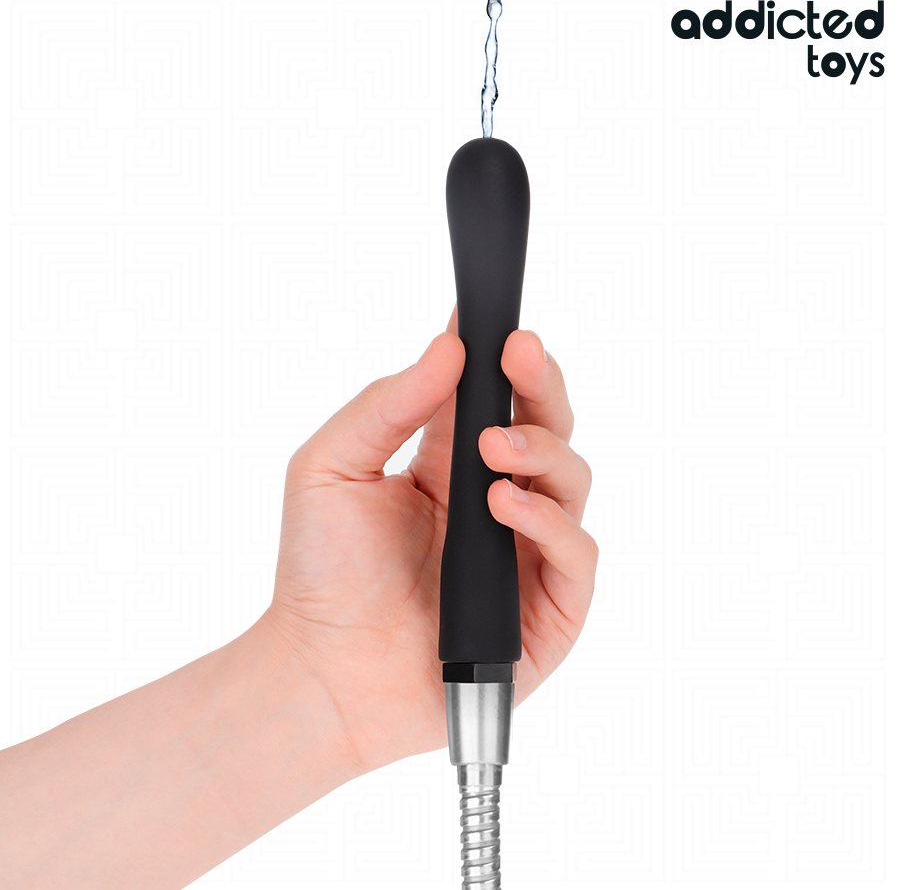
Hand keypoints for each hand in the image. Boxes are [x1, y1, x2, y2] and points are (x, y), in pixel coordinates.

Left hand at [262, 312, 596, 773]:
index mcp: (448, 468)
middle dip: (541, 387)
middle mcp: (495, 504)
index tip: (502, 326)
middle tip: (518, 358)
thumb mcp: (330, 469)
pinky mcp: (548, 610)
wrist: (321, 675)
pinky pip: (576, 554)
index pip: (497, 398)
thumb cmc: (321, 575)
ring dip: (542, 452)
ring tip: (494, 449)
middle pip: (549, 429)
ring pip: (573, 483)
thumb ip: (386, 406)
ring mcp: (526, 555)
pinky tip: (505, 509)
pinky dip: (550, 525)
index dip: (507, 359)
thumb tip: (445, 347)